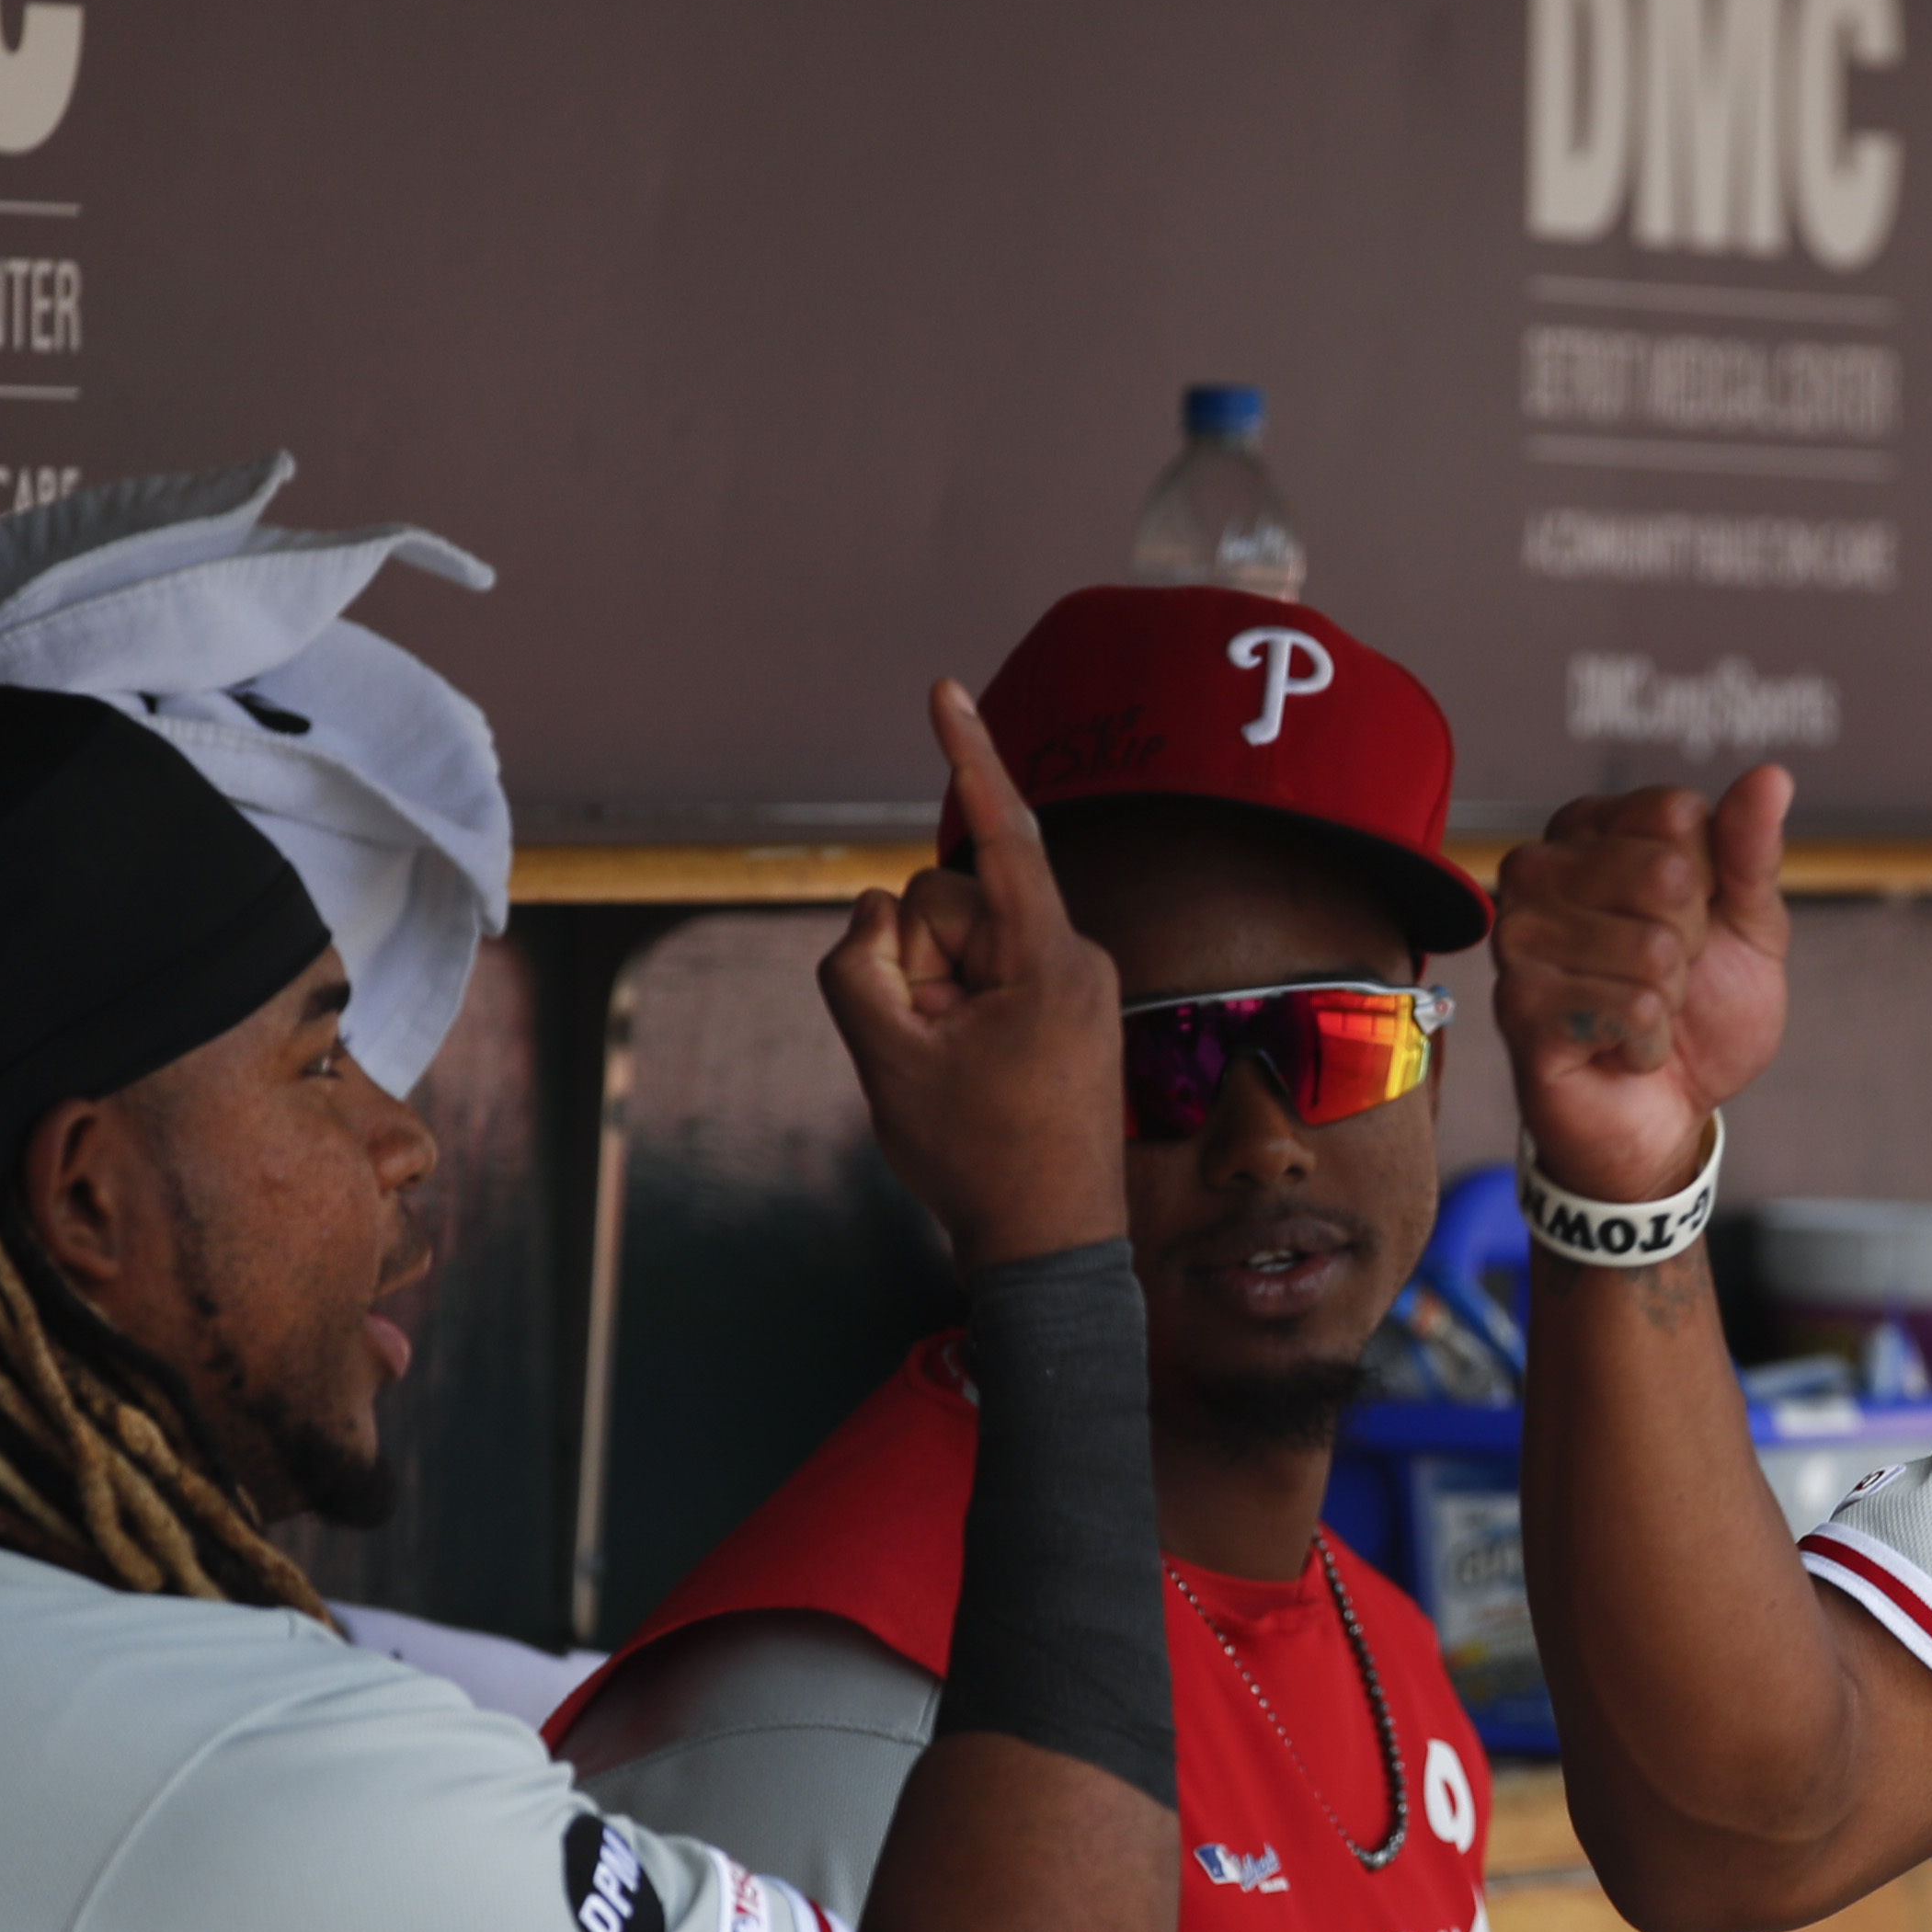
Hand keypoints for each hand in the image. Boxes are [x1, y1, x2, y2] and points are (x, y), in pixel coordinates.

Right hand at [821, 681, 1127, 1267]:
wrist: (1051, 1244)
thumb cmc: (976, 1160)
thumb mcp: (886, 1059)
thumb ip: (856, 966)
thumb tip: (875, 913)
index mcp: (1048, 957)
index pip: (999, 832)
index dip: (965, 755)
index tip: (942, 687)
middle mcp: (1075, 955)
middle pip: (950, 903)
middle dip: (918, 962)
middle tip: (935, 1052)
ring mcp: (1075, 982)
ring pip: (962, 945)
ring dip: (935, 996)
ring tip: (959, 1072)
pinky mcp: (1067, 1007)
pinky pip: (985, 977)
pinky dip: (955, 1012)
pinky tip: (970, 1074)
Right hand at [1491, 766, 1792, 1202]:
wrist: (1666, 1115)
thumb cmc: (1701, 1013)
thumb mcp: (1750, 926)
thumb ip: (1752, 851)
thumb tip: (1771, 776)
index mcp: (1591, 829)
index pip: (1677, 813)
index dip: (1710, 881)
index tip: (1690, 922)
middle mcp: (1538, 870)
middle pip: (1664, 876)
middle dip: (1690, 944)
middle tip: (1665, 978)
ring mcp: (1518, 938)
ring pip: (1651, 949)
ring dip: (1669, 1001)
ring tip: (1639, 1013)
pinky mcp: (1518, 1006)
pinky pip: (1630, 1009)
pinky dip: (1649, 1043)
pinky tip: (1618, 1049)